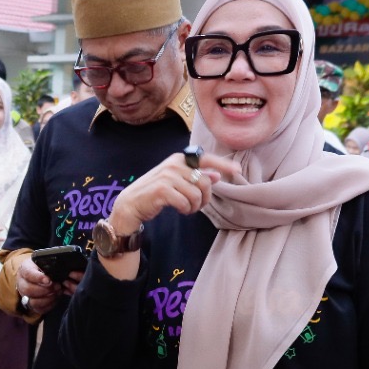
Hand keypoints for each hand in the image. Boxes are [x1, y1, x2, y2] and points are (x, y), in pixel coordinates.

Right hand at [16, 258, 70, 312]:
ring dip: (47, 299)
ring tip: (57, 292)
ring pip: (32, 302)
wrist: (38, 273)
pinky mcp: (31, 305)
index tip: (48, 280)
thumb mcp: (44, 261)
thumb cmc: (42, 267)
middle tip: (57, 286)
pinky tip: (55, 298)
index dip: (38, 278)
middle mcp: (21, 283)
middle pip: (28, 290)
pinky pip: (39, 309)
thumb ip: (48, 265)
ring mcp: (25, 295)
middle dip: (45, 290)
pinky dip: (49, 305)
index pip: (28, 274)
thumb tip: (57, 271)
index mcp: (24, 269)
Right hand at [107, 151, 241, 235]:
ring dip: (195, 206)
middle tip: (198, 206)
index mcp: (179, 159)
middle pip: (205, 182)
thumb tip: (217, 176)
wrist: (131, 203)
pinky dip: (186, 209)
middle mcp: (174, 165)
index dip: (223, 165)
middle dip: (205, 198)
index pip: (205, 158)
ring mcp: (167, 177)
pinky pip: (185, 202)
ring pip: (196, 194)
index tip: (237, 171)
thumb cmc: (156, 192)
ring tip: (187, 208)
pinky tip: (180, 210)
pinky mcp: (162, 190)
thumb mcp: (177, 181)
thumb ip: (196, 177)